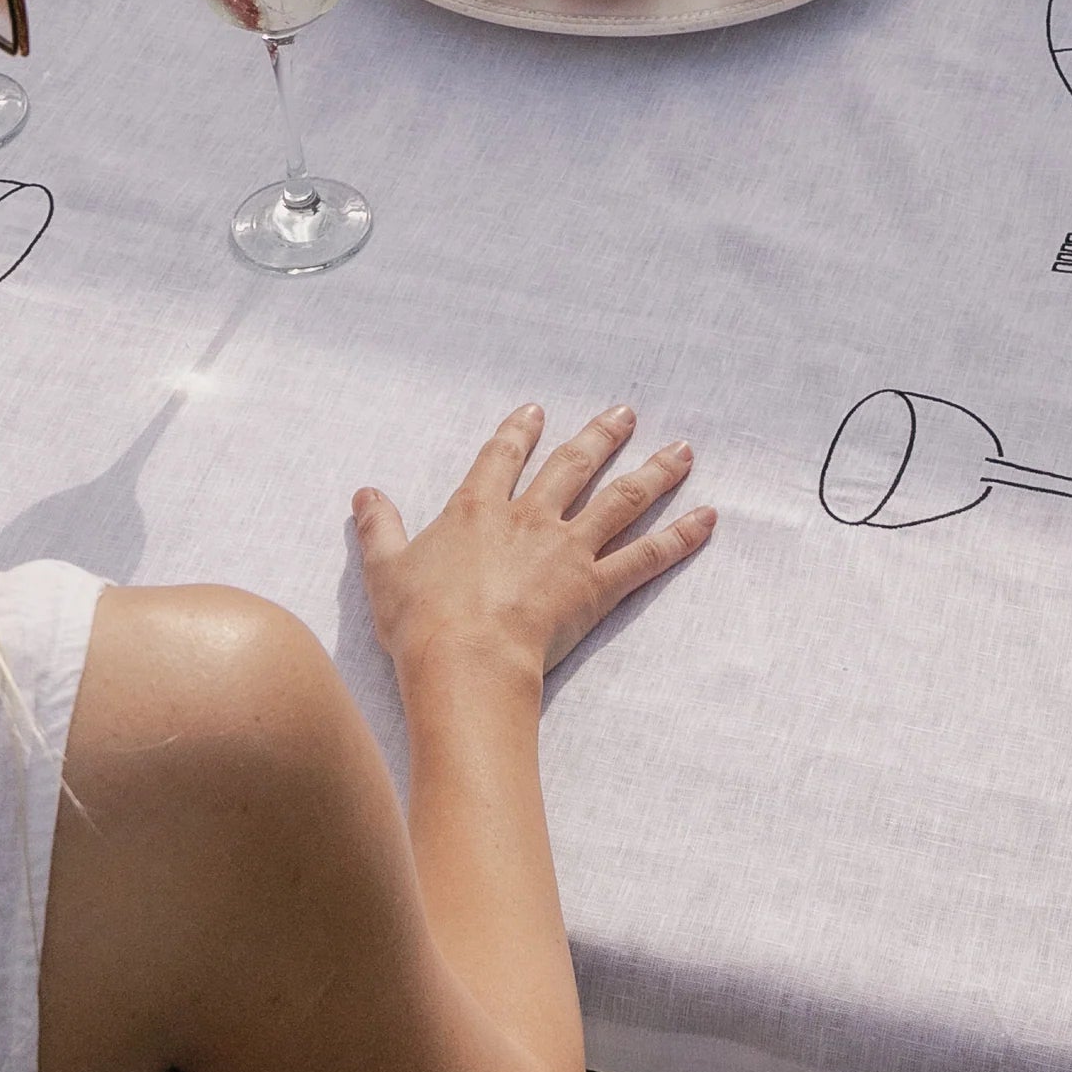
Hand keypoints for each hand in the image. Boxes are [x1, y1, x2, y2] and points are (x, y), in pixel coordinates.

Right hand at [354, 403, 714, 690]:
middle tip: (626, 412)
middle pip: (573, 465)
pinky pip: (646, 556)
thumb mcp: (385, 571)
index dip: (518, 432)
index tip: (535, 411)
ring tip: (683, 451)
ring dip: (654, 472)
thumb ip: (377, 528)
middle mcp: (529, 519)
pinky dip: (680, 537)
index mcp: (477, 510)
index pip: (502, 459)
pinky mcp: (595, 587)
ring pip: (620, 499)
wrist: (464, 660)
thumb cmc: (420, 622)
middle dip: (601, 436)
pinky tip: (708, 519)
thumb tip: (363, 494)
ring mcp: (567, 549)